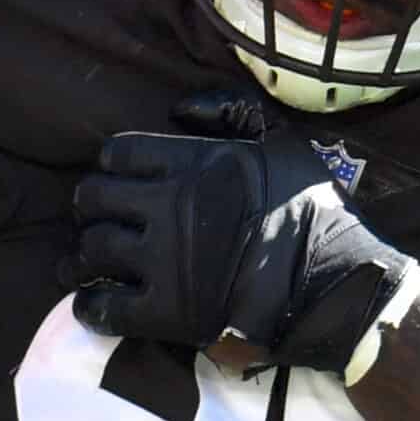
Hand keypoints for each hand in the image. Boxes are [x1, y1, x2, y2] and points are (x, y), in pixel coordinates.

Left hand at [66, 96, 418, 378]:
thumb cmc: (315, 210)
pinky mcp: (166, 313)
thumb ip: (232, 114)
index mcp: (193, 162)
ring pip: (92, 250)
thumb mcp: (283, 142)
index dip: (112, 166)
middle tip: (98, 218)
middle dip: (91, 207)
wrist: (336, 284)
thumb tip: (181, 107)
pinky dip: (90, 306)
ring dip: (83, 255)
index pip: (118, 154)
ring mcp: (163, 262)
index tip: (119, 179)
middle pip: (94, 198)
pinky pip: (104, 308)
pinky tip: (91, 303)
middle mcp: (168, 207)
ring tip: (85, 262)